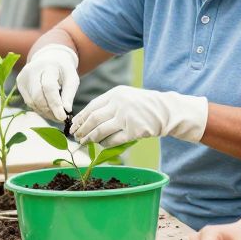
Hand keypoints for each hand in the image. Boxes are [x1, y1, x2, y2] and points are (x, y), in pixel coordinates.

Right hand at [16, 44, 80, 120]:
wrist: (49, 59)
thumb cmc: (63, 71)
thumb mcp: (71, 79)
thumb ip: (69, 94)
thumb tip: (66, 110)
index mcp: (48, 66)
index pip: (49, 88)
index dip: (55, 104)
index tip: (63, 117)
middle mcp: (32, 70)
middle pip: (38, 97)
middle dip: (50, 110)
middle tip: (61, 118)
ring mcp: (23, 77)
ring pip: (32, 102)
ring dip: (45, 112)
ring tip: (56, 113)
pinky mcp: (19, 83)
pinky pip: (29, 102)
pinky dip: (39, 108)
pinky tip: (48, 108)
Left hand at [71, 85, 207, 146]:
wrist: (166, 111)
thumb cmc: (143, 105)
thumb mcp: (126, 97)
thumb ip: (109, 105)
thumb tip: (87, 119)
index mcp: (116, 93)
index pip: (92, 106)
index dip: (81, 118)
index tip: (74, 126)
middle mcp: (120, 103)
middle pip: (94, 119)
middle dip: (83, 129)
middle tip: (76, 137)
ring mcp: (127, 117)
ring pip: (101, 130)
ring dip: (91, 138)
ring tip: (85, 142)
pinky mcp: (134, 131)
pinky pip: (114, 140)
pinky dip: (105, 144)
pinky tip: (101, 145)